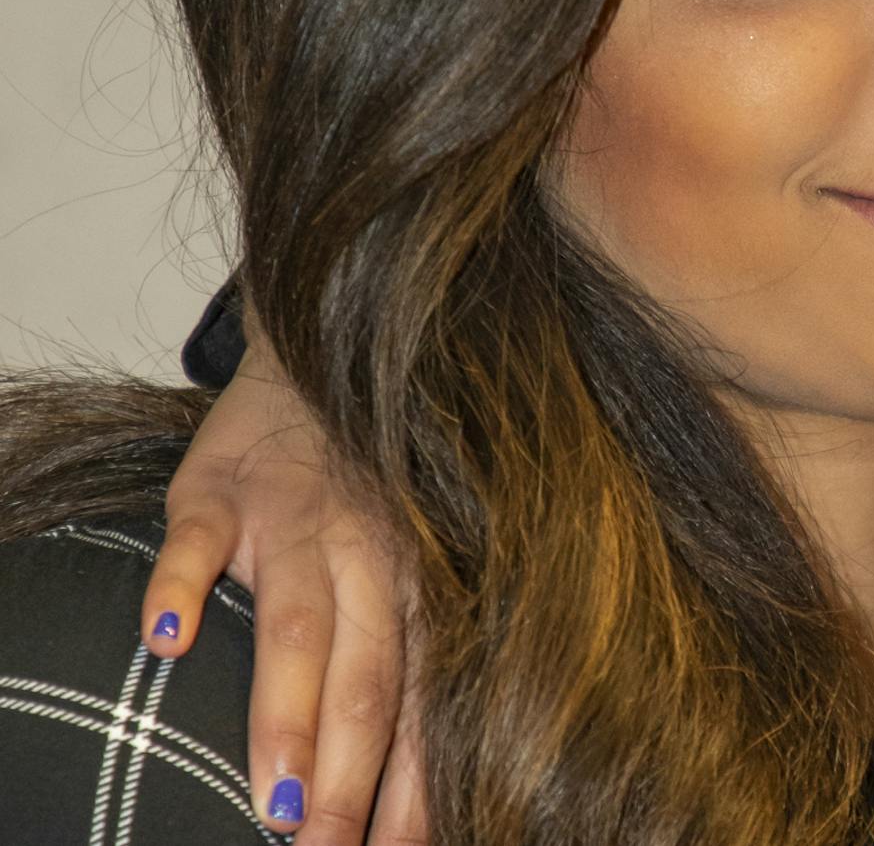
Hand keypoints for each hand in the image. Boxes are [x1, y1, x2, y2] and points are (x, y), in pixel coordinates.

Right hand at [143, 343, 426, 843]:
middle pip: (365, 676)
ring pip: (298, 622)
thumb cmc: (364, 491)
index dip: (415, 783)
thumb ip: (400, 664)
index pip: (420, 701)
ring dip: (286, 712)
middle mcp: (366, 556)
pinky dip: (183, 584)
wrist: (325, 361)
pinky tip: (168, 640)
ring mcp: (291, 520)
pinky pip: (198, 537)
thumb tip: (413, 790)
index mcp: (413, 587)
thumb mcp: (396, 566)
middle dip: (351, 778)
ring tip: (276, 796)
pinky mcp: (218, 487)